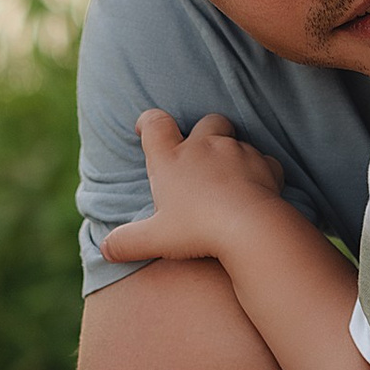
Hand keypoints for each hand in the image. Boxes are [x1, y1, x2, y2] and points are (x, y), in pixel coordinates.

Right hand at [98, 109, 285, 264]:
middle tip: (199, 155)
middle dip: (203, 132)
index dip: (148, 122)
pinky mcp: (264, 163)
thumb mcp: (154, 239)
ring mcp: (236, 151)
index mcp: (171, 158)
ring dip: (231, 153)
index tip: (145, 129)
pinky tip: (256, 189)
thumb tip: (105, 249)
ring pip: (236, 139)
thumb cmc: (197, 230)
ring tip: (228, 180)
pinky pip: (264, 159)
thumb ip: (126, 243)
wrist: (249, 228)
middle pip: (206, 121)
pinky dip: (260, 170)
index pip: (154, 123)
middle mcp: (204, 146)